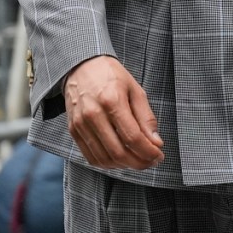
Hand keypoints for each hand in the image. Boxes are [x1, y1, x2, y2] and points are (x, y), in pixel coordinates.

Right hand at [63, 55, 163, 169]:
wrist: (81, 66)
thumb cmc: (110, 76)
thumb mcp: (135, 90)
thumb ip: (146, 118)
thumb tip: (156, 143)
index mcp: (111, 100)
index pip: (133, 138)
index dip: (149, 152)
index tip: (159, 156)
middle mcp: (93, 114)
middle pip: (118, 152)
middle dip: (139, 162)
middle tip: (151, 161)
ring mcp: (80, 124)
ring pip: (104, 159)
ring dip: (125, 166)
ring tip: (137, 160)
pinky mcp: (73, 130)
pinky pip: (91, 157)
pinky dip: (108, 163)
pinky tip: (120, 159)